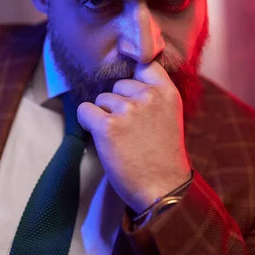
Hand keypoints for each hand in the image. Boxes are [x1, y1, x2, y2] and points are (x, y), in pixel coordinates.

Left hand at [77, 60, 191, 212]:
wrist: (162, 190)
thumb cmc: (163, 158)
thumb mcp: (170, 118)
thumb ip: (154, 98)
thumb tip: (126, 83)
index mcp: (167, 93)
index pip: (146, 64)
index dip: (133, 72)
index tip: (128, 77)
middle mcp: (148, 96)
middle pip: (118, 84)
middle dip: (118, 102)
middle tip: (128, 128)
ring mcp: (128, 109)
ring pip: (101, 99)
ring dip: (105, 115)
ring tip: (120, 139)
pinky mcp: (107, 126)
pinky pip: (85, 111)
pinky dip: (88, 122)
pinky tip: (101, 138)